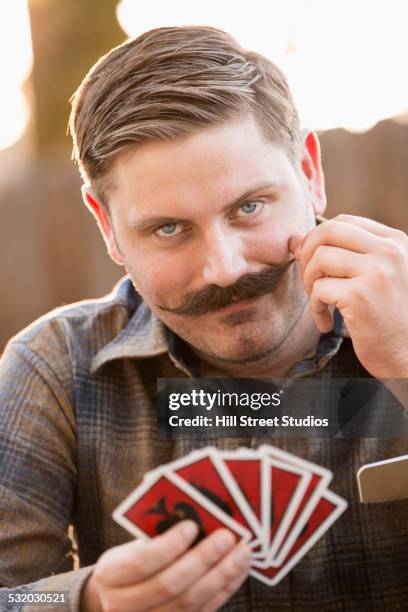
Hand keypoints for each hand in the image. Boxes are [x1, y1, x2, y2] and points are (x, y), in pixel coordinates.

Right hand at [81, 520, 250, 611]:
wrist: (119, 598)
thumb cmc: (132, 562)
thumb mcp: (132, 546)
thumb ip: (157, 536)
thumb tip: (200, 518)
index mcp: (110, 575)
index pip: (141, 562)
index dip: (168, 545)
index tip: (192, 526)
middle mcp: (122, 605)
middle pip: (169, 585)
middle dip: (202, 559)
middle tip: (227, 537)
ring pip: (189, 604)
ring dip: (221, 576)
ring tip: (242, 552)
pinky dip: (224, 590)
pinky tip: (238, 571)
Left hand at [289, 214, 407, 378]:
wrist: (407, 356)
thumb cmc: (386, 318)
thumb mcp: (370, 278)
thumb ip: (338, 254)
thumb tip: (292, 240)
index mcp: (395, 242)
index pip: (344, 222)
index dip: (318, 239)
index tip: (313, 263)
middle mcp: (389, 251)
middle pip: (329, 231)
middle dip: (307, 253)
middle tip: (309, 280)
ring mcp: (376, 271)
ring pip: (319, 258)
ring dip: (309, 282)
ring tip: (319, 302)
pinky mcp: (360, 295)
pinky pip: (319, 289)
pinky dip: (314, 307)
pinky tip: (325, 323)